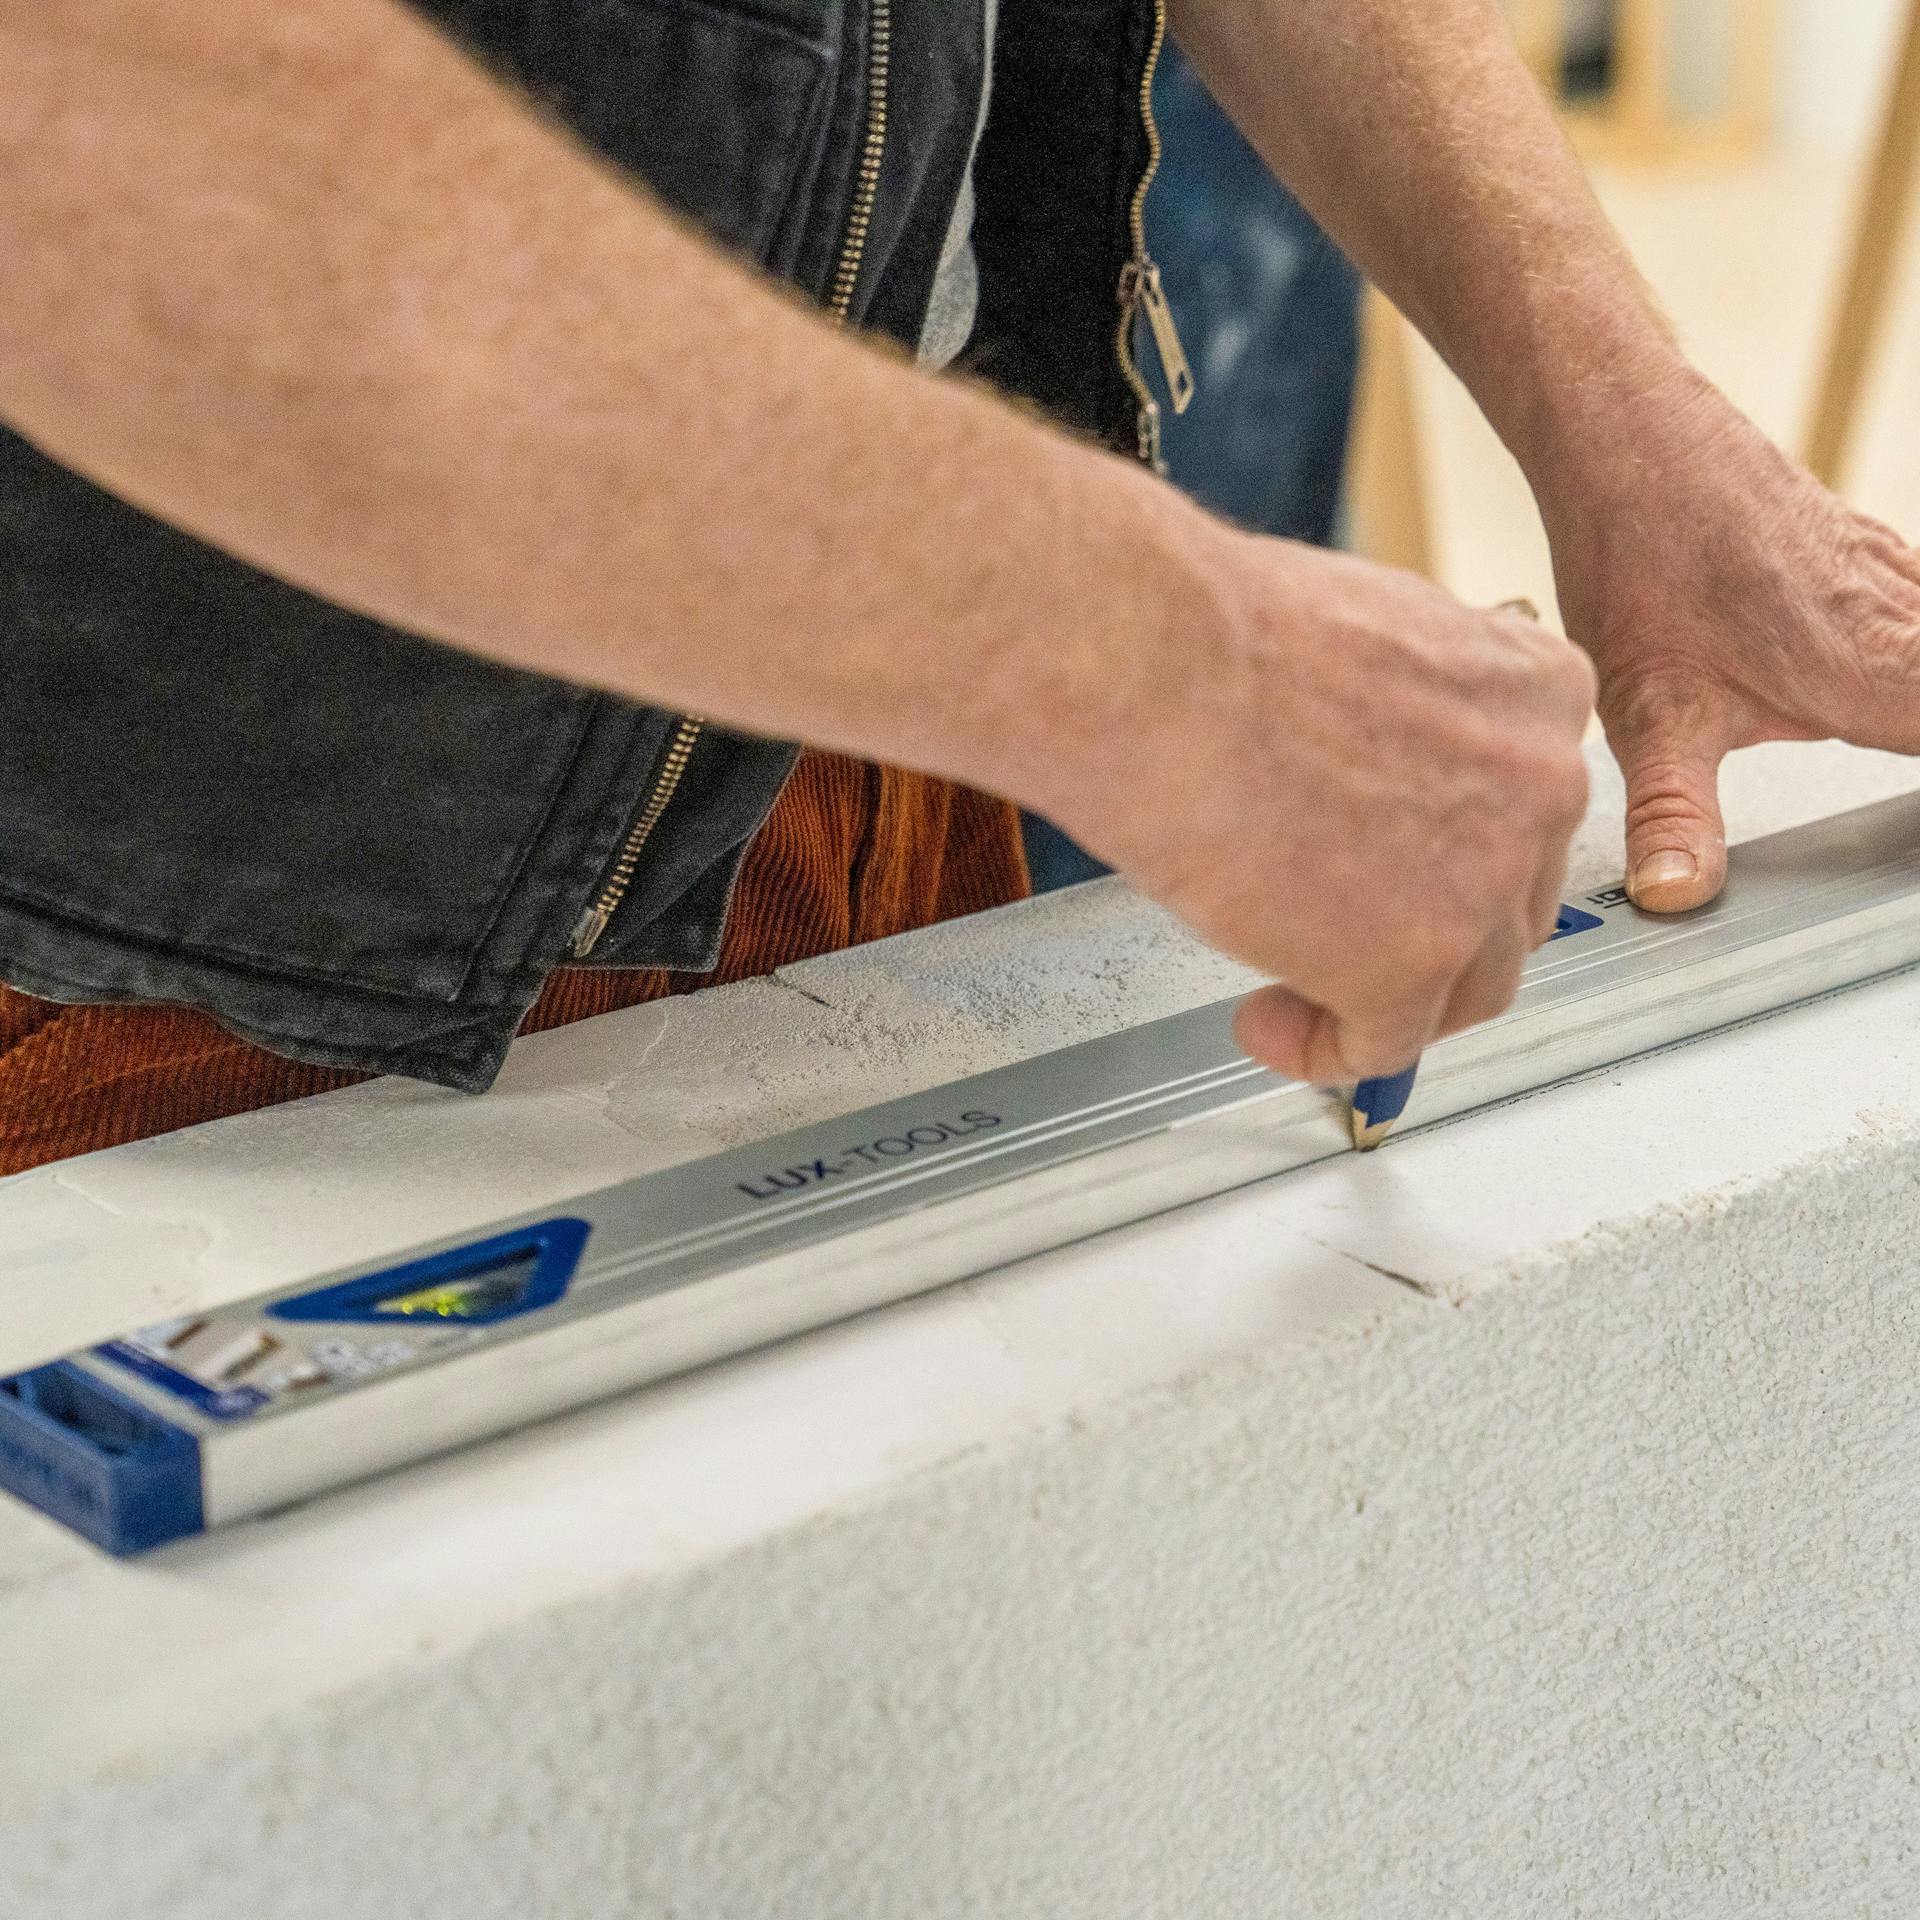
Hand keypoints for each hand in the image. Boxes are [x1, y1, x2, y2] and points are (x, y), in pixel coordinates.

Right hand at [1038, 532, 1594, 1083]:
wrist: (1156, 665)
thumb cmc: (1215, 635)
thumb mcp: (1361, 643)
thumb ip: (1404, 718)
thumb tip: (1371, 777)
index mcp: (1535, 689)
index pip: (1523, 810)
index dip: (1453, 858)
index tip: (1397, 878)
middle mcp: (1539, 785)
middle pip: (1507, 905)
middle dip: (1427, 935)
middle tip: (1340, 942)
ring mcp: (1483, 881)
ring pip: (1462, 988)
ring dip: (1381, 1004)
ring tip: (1292, 998)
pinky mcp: (1410, 962)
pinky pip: (1380, 1043)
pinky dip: (1321, 1050)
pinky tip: (1265, 1025)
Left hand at [1541, 366, 1919, 911]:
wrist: (1633, 445)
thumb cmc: (1642, 560)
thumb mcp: (1650, 713)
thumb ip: (1674, 811)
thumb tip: (1677, 892)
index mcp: (1874, 673)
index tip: (1908, 846)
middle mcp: (1907, 624)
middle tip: (1896, 828)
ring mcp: (1901, 585)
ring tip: (1887, 735)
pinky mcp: (1880, 566)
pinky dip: (1919, 666)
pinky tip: (1895, 692)